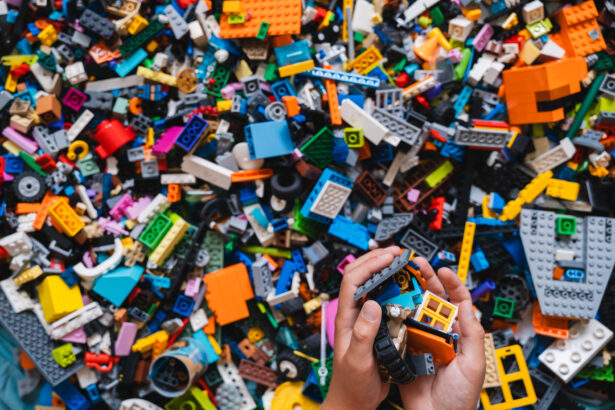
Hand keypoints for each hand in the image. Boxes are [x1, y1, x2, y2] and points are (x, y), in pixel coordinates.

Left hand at [321, 247, 401, 409]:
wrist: (354, 401)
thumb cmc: (352, 385)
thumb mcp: (357, 361)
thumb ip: (362, 334)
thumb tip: (371, 305)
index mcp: (347, 319)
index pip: (353, 280)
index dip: (370, 264)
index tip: (389, 257)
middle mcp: (355, 314)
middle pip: (361, 276)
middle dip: (377, 259)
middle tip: (398, 253)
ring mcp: (365, 319)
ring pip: (372, 286)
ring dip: (386, 271)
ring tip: (403, 263)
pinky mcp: (376, 326)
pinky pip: (384, 301)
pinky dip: (395, 289)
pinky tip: (406, 288)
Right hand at [399, 257, 484, 409]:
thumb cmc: (459, 398)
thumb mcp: (474, 364)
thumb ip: (472, 335)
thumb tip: (469, 307)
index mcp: (459, 334)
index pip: (457, 301)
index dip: (451, 283)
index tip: (444, 270)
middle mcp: (439, 334)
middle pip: (433, 300)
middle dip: (426, 279)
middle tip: (416, 264)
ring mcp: (421, 340)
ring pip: (414, 310)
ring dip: (408, 293)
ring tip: (402, 277)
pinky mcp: (405, 349)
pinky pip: (399, 328)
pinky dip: (394, 314)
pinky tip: (390, 302)